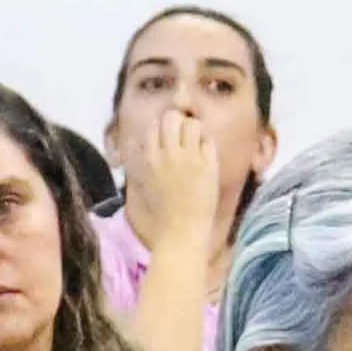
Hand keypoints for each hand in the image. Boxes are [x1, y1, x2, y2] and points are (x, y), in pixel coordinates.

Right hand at [120, 94, 251, 250]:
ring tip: (197, 146)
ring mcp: (189, 158)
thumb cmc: (163, 214)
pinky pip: (209, 140)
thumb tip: (142, 144)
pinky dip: (208, 145)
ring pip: (192, 124)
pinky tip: (207, 159)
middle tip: (185, 138)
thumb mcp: (146, 184)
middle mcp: (168, 154)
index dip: (163, 129)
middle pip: (172, 117)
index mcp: (150, 159)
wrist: (181, 233)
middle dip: (179, 123)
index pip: (155, 126)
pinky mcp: (208, 165)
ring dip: (195, 131)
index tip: (170, 140)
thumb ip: (145, 161)